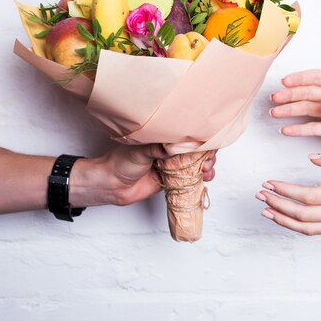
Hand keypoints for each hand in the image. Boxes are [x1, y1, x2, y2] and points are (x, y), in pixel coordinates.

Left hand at [74, 145, 216, 206]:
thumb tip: (175, 146)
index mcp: (162, 138)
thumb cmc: (121, 163)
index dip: (201, 138)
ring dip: (207, 166)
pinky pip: (190, 178)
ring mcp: (172, 165)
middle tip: (208, 160)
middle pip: (196, 150)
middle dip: (207, 154)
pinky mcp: (172, 180)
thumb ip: (157, 148)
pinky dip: (201, 178)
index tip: (209, 143)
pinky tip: (205, 178)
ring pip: (196, 164)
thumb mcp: (140, 151)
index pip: (187, 135)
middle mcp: (169, 150)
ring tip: (207, 170)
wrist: (112, 185)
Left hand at [256, 151, 320, 234]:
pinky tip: (286, 218)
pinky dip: (297, 226)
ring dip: (283, 219)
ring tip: (266, 209)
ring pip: (306, 228)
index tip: (270, 182)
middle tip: (260, 194)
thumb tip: (312, 157)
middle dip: (277, 204)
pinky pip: (316, 231)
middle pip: (302, 214)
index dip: (286, 191)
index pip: (308, 196)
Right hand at [270, 70, 320, 152]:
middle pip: (308, 94)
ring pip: (307, 110)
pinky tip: (286, 129)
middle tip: (275, 98)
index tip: (285, 82)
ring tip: (274, 113)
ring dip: (290, 111)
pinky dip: (299, 129)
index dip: (301, 79)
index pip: (318, 77)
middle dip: (290, 95)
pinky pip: (314, 128)